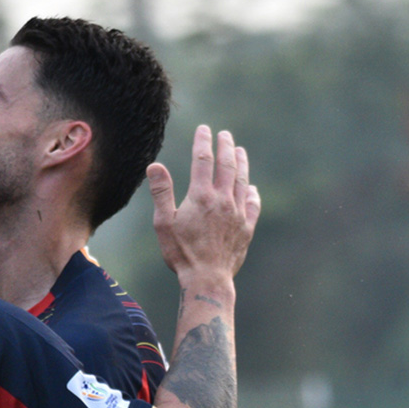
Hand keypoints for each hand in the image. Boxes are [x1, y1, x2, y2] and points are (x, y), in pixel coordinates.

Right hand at [147, 125, 260, 286]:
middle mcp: (223, 200)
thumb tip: (155, 165)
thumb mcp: (163, 222)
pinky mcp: (247, 228)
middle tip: (224, 134)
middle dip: (225, 147)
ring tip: (240, 151)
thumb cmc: (181, 252)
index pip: (203, 161)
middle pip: (227, 166)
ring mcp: (238, 213)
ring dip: (241, 164)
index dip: (203, 142)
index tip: (204, 129)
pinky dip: (252, 193)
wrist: (207, 278)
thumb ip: (161, 192)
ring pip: (242, 182)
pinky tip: (251, 188)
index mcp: (201, 196)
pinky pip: (253, 205)